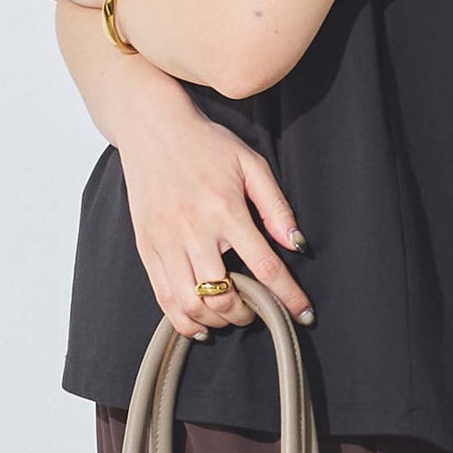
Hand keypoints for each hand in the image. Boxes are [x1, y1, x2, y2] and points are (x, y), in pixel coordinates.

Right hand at [116, 110, 314, 338]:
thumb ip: (276, 207)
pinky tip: (201, 323)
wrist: (153, 129)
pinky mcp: (146, 249)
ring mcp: (166, 243)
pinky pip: (164, 298)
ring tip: (231, 314)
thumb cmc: (207, 145)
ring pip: (191, 305)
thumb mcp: (251, 164)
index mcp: (226, 210)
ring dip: (217, 321)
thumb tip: (297, 245)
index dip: (288, 297)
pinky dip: (184, 320)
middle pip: (223, 297)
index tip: (305, 315)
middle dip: (248, 313)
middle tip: (259, 308)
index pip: (264, 267)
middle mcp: (194, 231)